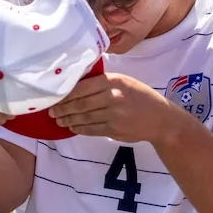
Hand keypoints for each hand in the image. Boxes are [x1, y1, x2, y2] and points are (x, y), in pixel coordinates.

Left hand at [50, 73, 173, 142]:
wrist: (161, 119)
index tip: (55, 96)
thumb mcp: (124, 81)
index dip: (66, 94)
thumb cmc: (140, 96)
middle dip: (63, 108)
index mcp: (114, 81)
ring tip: (59, 120)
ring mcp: (114, 115)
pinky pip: (92, 130)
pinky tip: (72, 127)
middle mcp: (113, 97)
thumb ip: (102, 81)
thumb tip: (75, 83)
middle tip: (51, 111)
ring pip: (84, 118)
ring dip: (68, 120)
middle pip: (80, 104)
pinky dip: (79, 129)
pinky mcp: (115, 130)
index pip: (83, 87)